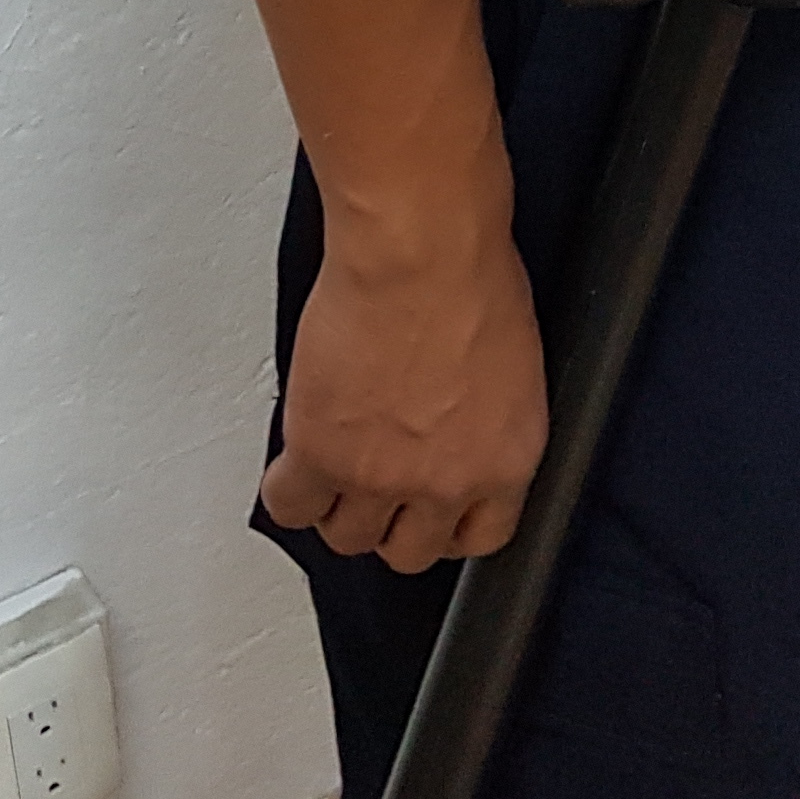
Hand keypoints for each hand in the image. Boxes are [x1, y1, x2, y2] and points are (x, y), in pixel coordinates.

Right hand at [261, 173, 548, 573]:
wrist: (420, 248)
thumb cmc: (472, 272)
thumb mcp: (512, 360)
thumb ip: (486, 414)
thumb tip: (462, 422)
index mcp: (507, 459)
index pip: (483, 536)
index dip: (449, 525)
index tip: (435, 511)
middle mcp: (447, 482)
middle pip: (410, 550)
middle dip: (392, 522)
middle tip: (378, 487)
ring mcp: (380, 476)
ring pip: (347, 538)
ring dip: (339, 508)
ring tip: (334, 473)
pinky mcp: (320, 455)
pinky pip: (291, 506)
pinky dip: (287, 491)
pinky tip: (293, 467)